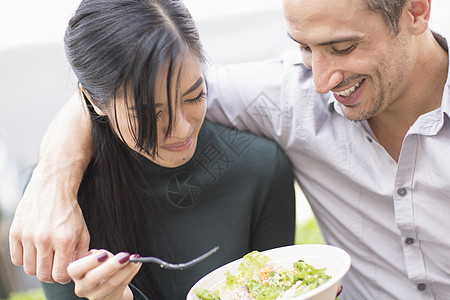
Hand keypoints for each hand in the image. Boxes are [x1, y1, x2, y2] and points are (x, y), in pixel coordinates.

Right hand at [9, 162, 89, 282]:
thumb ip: (81, 253)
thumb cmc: (70, 211)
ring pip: (29, 269)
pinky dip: (25, 259)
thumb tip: (75, 271)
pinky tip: (34, 251)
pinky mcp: (15, 232)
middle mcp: (45, 239)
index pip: (60, 275)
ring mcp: (28, 236)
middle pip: (43, 275)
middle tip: (54, 267)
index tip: (64, 271)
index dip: (63, 277)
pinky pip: (16, 259)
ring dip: (38, 267)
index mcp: (65, 240)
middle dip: (51, 275)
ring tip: (45, 257)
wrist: (52, 187)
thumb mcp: (83, 231)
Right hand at [68, 250, 141, 299]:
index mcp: (77, 275)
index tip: (104, 254)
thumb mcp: (98, 260)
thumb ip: (100, 255)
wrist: (111, 286)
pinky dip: (131, 273)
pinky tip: (136, 265)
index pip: (75, 269)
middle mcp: (83, 288)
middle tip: (125, 256)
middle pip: (94, 278)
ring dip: (126, 269)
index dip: (89, 262)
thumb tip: (106, 255)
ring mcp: (95, 296)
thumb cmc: (103, 269)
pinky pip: (122, 285)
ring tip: (135, 259)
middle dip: (111, 265)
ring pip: (111, 283)